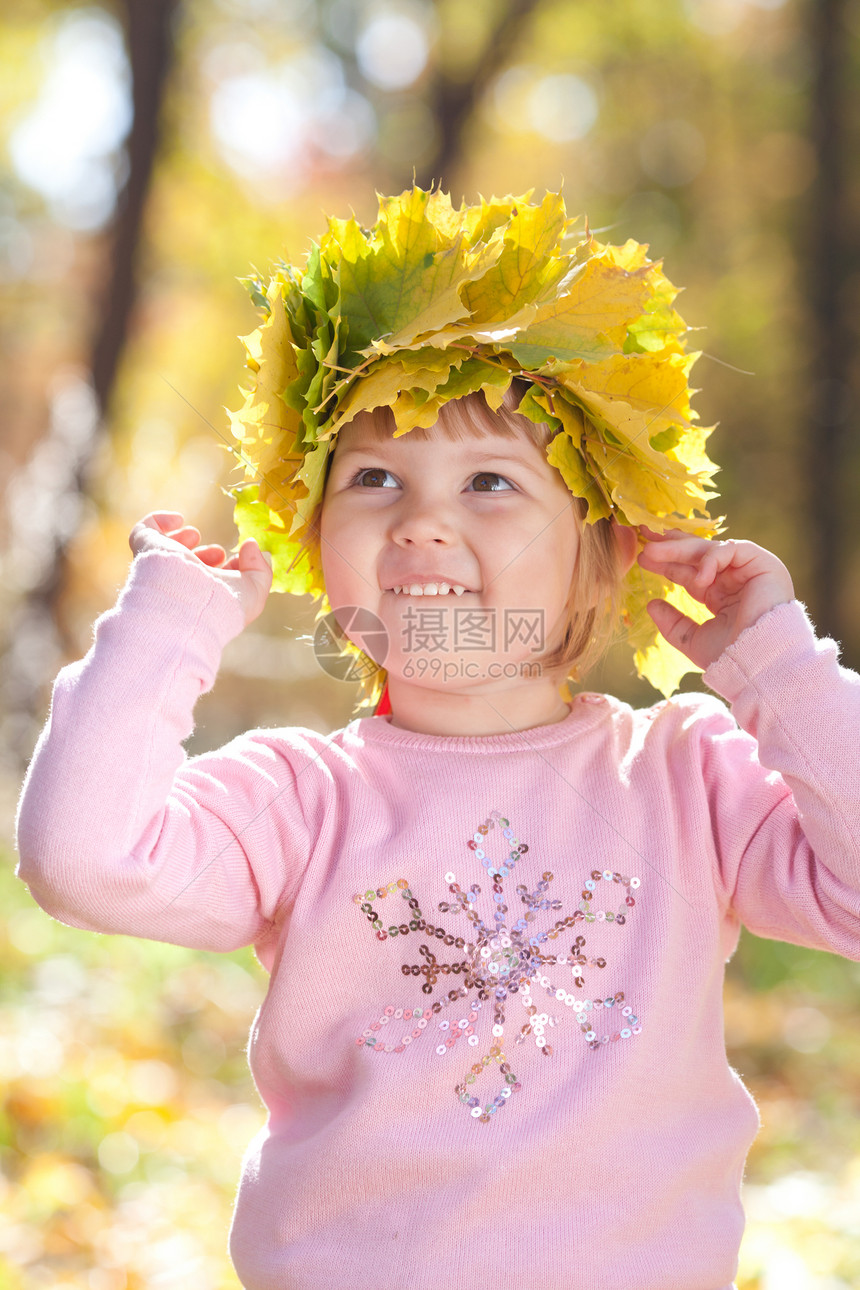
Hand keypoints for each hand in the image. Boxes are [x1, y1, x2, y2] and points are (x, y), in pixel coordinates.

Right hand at [129, 511, 271, 625]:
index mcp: (205, 598)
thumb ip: (260, 568)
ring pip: (167, 552)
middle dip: (208, 557)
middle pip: (191, 569)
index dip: (229, 568)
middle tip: (218, 554)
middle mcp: (182, 584)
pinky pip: (145, 531)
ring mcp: (163, 566)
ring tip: (196, 536)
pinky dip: (160, 521)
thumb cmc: (224, 605)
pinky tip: (178, 519)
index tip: (239, 561)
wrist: (187, 607)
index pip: (214, 583)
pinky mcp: (148, 549)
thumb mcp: (255, 590)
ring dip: (184, 540)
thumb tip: (250, 545)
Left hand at [637, 528, 794, 669]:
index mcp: (721, 596)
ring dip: (680, 548)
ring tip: (652, 551)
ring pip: (710, 549)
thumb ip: (673, 622)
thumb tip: (651, 605)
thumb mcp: (692, 639)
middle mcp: (734, 579)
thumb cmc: (730, 656)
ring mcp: (749, 570)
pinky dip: (711, 560)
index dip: (668, 563)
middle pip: (698, 555)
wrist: (759, 662)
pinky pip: (732, 550)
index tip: (643, 557)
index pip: (691, 572)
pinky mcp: (763, 563)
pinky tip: (698, 579)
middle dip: (671, 547)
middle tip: (645, 541)